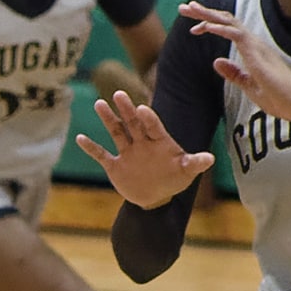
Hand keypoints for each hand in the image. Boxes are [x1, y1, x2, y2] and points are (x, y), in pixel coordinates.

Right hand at [75, 90, 213, 208]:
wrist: (156, 197)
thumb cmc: (174, 179)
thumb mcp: (186, 171)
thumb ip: (195, 163)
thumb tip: (211, 159)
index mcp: (159, 140)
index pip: (153, 126)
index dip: (148, 118)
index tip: (142, 109)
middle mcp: (141, 142)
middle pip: (132, 123)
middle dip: (126, 109)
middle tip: (119, 94)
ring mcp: (127, 152)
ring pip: (116, 132)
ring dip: (108, 119)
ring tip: (99, 104)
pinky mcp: (115, 165)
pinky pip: (101, 154)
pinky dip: (91, 148)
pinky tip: (80, 138)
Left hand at [178, 0, 290, 125]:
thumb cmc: (280, 99)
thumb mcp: (249, 87)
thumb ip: (234, 73)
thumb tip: (216, 62)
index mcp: (253, 51)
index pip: (229, 30)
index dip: (210, 24)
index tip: (193, 27)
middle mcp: (254, 44)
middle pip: (226, 21)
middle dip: (204, 12)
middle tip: (184, 7)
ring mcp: (256, 46)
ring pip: (228, 22)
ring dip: (207, 14)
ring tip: (188, 9)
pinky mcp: (257, 53)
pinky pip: (235, 34)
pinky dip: (219, 28)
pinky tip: (204, 26)